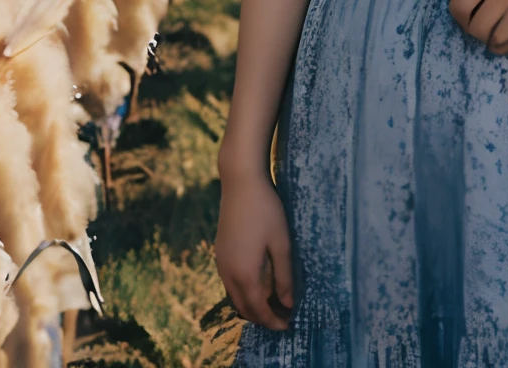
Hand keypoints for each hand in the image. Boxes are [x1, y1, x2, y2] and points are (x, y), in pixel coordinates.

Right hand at [215, 171, 293, 329]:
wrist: (240, 182)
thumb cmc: (265, 210)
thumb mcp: (281, 242)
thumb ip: (284, 276)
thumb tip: (288, 302)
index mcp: (244, 274)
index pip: (258, 310)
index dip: (273, 321)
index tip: (287, 325)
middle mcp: (228, 273)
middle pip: (244, 308)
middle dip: (262, 317)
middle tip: (281, 318)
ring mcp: (221, 262)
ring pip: (234, 297)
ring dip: (251, 306)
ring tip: (271, 305)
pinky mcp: (219, 252)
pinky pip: (230, 283)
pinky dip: (243, 292)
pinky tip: (256, 285)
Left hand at [448, 0, 507, 54]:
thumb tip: (468, 8)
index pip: (460, 6)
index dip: (458, 17)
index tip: (464, 16)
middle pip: (477, 27)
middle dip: (473, 31)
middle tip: (478, 28)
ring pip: (497, 38)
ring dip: (491, 41)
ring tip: (492, 36)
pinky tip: (505, 43)